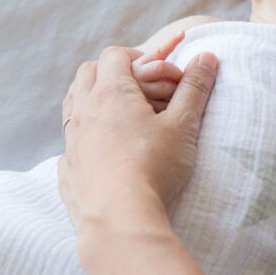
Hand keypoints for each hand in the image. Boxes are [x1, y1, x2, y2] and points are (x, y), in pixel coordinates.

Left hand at [58, 46, 217, 233]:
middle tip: (139, 86)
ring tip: (122, 114)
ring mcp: (71, 141)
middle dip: (111, 71)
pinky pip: (70, 140)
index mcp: (110, 93)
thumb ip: (195, 88)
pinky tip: (104, 149)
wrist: (119, 219)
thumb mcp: (184, 125)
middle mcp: (83, 111)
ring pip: (73, 104)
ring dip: (93, 99)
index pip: (114, 55)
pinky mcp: (68, 169)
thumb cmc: (154, 167)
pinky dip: (85, 134)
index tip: (156, 70)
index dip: (137, 56)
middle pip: (87, 73)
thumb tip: (207, 57)